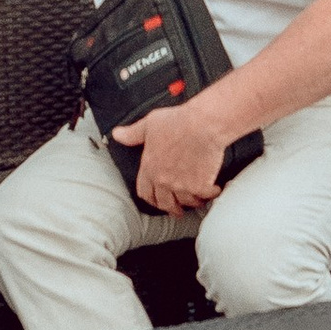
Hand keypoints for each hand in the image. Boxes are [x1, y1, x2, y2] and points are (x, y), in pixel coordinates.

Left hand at [114, 98, 231, 211]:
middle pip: (165, 204)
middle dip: (172, 208)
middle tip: (178, 209)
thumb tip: (117, 135)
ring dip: (192, 202)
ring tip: (197, 199)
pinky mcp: (200, 186)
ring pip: (186, 203)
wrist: (202, 124)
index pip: (145, 193)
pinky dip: (210, 195)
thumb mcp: (149, 124)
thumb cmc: (177, 121)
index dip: (151, 198)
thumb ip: (133, 133)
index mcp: (150, 167)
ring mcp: (182, 185)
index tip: (157, 199)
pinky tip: (213, 190)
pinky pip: (205, 198)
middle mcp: (164, 180)